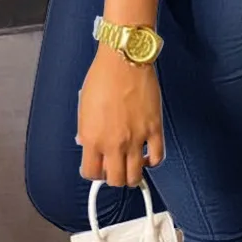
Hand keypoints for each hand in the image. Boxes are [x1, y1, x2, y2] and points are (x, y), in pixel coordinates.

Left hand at [75, 45, 165, 187]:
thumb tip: (86, 143)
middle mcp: (114, 143)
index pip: (91, 173)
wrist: (124, 61)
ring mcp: (136, 139)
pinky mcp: (154, 130)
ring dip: (132, 176)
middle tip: (114, 170)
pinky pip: (157, 157)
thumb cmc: (102, 78)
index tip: (96, 170)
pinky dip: (152, 162)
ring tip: (131, 168)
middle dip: (113, 178)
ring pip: (136, 175)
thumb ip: (85, 130)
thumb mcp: (83, 107)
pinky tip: (148, 157)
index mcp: (92, 138)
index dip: (93, 174)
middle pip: (115, 180)